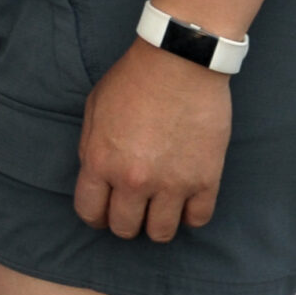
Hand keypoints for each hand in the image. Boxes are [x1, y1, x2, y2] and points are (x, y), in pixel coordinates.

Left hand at [73, 40, 231, 241]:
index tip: (105, 212)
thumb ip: (91, 147)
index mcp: (101, 162)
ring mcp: (172, 184)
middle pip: (125, 228)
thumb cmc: (134, 78)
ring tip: (161, 206)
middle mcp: (134, 180)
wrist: (179, 61)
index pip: (90, 212)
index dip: (96, 216)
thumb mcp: (95, 107)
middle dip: (126, 221)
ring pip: (161, 233)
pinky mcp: (205, 180)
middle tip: (134, 207)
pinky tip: (186, 199)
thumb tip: (97, 175)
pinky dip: (190, 214)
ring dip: (158, 223)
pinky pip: (197, 220)